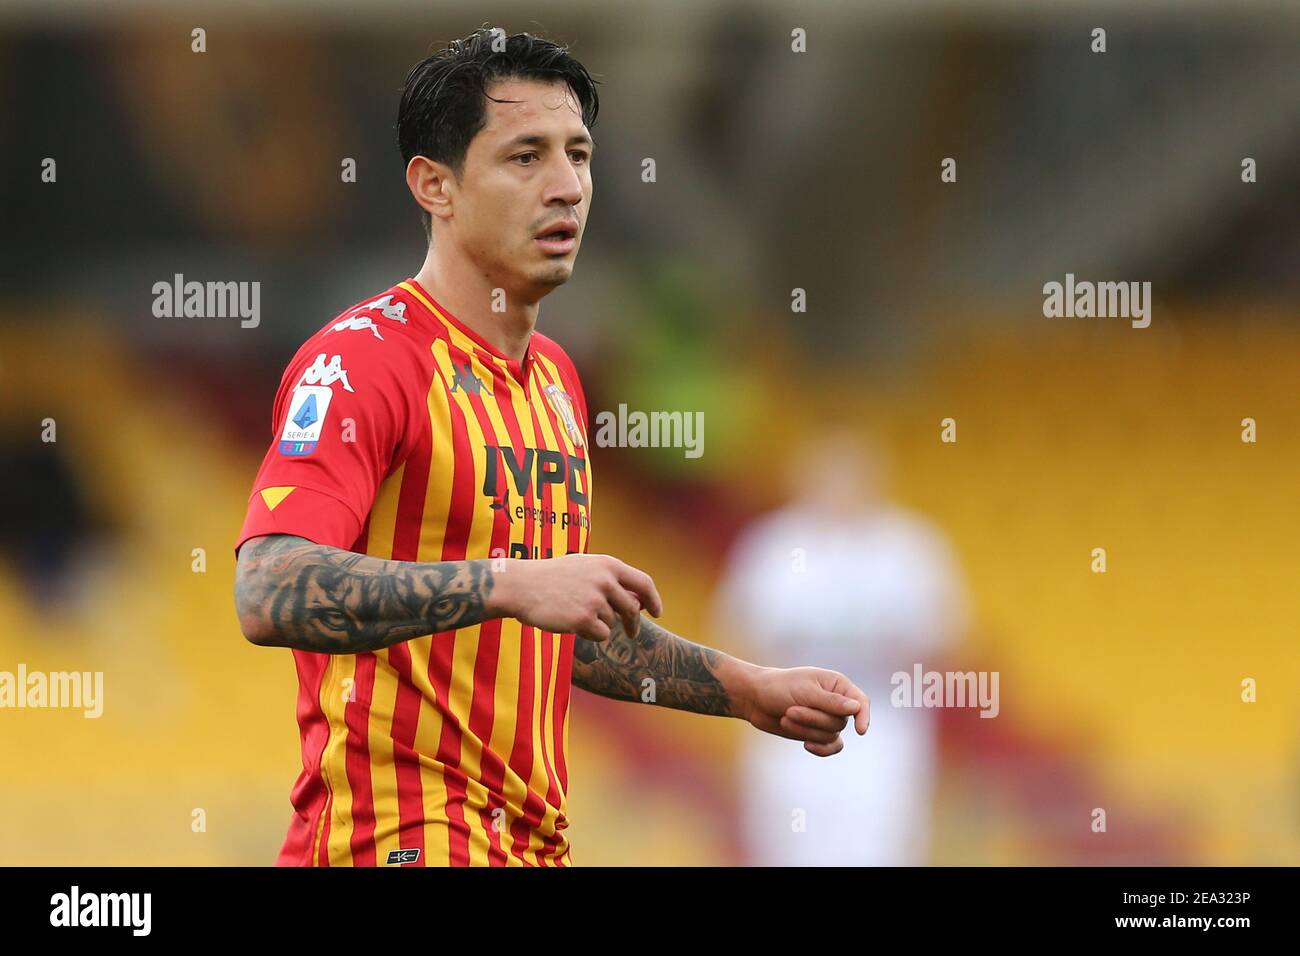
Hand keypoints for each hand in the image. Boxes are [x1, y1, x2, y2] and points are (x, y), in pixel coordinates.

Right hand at [491, 553, 662, 642]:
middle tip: (632, 633)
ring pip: (612, 623)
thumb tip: (640, 601)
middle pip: (632, 608)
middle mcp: (605, 580)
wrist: (521, 586)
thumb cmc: (553, 578)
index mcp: (607, 565)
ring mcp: (595, 600)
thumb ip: (612, 580)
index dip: (654, 599)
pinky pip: (601, 635)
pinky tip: (571, 622)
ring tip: (575, 612)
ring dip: (599, 624)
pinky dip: (590, 634)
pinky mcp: (583, 619)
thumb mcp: (585, 568)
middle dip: (634, 623)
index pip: (643, 583)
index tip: (657, 612)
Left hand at [740, 666, 869, 755]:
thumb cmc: (779, 688)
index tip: (860, 731)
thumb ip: (831, 701)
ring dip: (806, 729)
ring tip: (786, 717)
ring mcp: (827, 718)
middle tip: (790, 710)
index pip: (860, 702)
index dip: (864, 716)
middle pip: (840, 722)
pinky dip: (820, 749)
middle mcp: (836, 702)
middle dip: (814, 720)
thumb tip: (856, 707)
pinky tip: (806, 745)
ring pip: (831, 735)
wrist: (756, 699)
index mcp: (837, 684)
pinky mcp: (817, 732)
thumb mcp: (805, 691)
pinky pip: (831, 747)